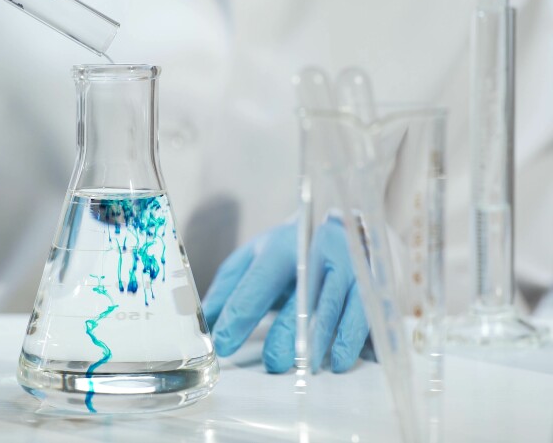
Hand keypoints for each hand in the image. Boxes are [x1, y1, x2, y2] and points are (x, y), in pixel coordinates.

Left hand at [202, 219, 369, 372]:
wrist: (350, 220)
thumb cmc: (295, 247)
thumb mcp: (258, 255)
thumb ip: (232, 286)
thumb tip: (205, 321)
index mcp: (284, 244)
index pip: (258, 283)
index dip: (240, 315)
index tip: (224, 343)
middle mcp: (320, 252)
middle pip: (302, 296)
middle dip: (287, 334)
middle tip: (273, 363)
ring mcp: (354, 266)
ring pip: (340, 307)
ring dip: (325, 341)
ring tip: (309, 367)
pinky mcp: (381, 281)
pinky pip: (372, 313)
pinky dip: (359, 339)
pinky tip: (343, 358)